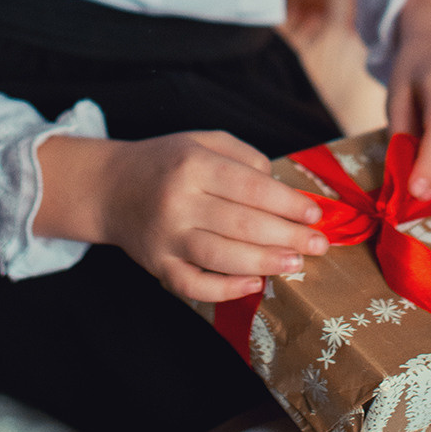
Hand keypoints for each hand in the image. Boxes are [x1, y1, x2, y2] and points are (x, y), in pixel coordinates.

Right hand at [35, 129, 328, 302]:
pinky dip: (227, 290)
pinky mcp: (157, 266)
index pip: (250, 187)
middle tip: (319, 244)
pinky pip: (195, 286)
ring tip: (297, 264)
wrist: (110, 187)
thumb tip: (281, 187)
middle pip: (242, 223)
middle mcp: (178, 201)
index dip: (287, 202)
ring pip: (222, 256)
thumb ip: (244, 157)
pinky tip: (254, 284)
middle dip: (287, 236)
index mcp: (193, 165)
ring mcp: (166, 238)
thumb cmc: (167, 162)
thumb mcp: (203, 141)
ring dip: (265, 262)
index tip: (315, 214)